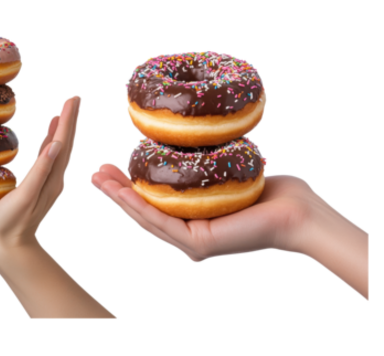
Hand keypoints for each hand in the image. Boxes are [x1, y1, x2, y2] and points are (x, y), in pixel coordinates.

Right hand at [0, 95, 81, 244]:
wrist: (8, 248)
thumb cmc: (10, 224)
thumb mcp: (24, 196)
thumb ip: (39, 171)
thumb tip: (54, 144)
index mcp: (52, 178)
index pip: (63, 143)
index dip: (67, 120)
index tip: (72, 99)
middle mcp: (54, 178)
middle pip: (65, 144)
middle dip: (69, 120)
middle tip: (73, 98)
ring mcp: (47, 183)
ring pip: (57, 151)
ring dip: (61, 131)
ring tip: (62, 113)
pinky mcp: (36, 187)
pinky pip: (46, 160)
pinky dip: (48, 145)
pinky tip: (46, 139)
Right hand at [89, 163, 318, 262]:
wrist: (298, 212)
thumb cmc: (272, 192)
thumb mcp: (225, 176)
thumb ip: (203, 172)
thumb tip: (186, 147)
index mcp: (195, 224)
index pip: (153, 205)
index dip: (128, 187)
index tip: (110, 167)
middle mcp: (190, 237)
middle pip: (143, 212)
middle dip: (115, 191)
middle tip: (93, 172)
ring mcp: (192, 243)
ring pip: (146, 218)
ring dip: (119, 198)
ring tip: (98, 179)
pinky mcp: (198, 244)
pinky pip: (161, 223)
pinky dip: (137, 206)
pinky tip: (122, 192)